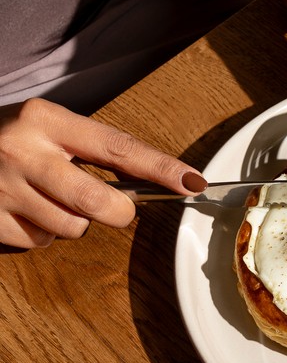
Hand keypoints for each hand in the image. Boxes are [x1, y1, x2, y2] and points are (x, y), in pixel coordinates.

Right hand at [0, 99, 206, 248]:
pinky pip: (39, 242)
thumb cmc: (6, 137)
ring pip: (72, 228)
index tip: (192, 182)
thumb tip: (151, 181)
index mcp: (45, 120)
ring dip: (72, 221)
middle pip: (100, 203)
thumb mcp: (44, 126)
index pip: (118, 147)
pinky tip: (22, 209)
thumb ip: (89, 150)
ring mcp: (3, 188)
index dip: (160, 168)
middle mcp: (23, 152)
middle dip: (117, 212)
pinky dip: (39, 233)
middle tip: (113, 206)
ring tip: (47, 197)